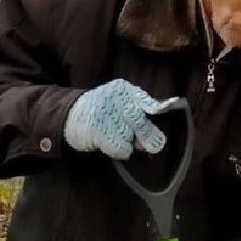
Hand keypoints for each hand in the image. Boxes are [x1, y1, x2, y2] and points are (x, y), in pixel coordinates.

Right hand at [62, 79, 179, 159]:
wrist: (70, 114)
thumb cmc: (101, 112)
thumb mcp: (119, 105)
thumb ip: (137, 116)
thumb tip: (155, 139)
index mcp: (124, 89)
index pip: (146, 100)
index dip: (159, 108)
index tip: (170, 109)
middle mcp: (115, 97)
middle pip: (139, 121)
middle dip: (148, 135)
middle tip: (154, 145)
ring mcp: (104, 112)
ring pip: (128, 136)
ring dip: (127, 144)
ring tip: (117, 139)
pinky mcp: (96, 128)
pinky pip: (118, 146)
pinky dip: (118, 151)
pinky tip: (109, 145)